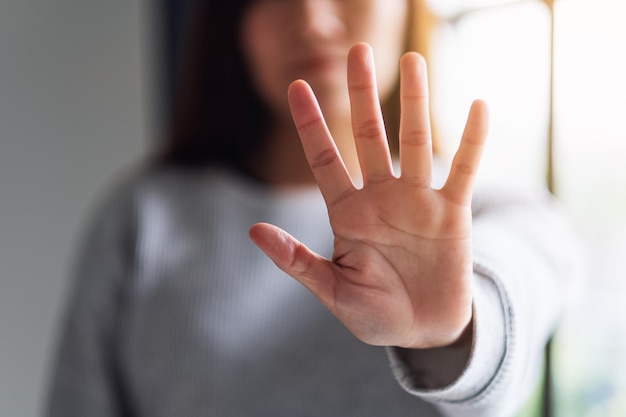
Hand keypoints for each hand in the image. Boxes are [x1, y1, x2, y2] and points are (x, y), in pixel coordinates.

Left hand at [249, 43, 487, 348]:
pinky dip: (471, 142)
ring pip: (415, 143)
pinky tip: (477, 106)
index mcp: (347, 214)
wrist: (423, 331)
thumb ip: (297, 261)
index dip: (311, 124)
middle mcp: (381, 198)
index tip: (295, 86)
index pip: (324, 159)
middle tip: (357, 51)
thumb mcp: (332, 291)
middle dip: (361, 95)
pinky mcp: (452, 214)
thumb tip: (254, 231)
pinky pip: (462, 171)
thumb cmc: (375, 313)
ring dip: (415, 103)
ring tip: (415, 61)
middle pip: (369, 136)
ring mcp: (417, 202)